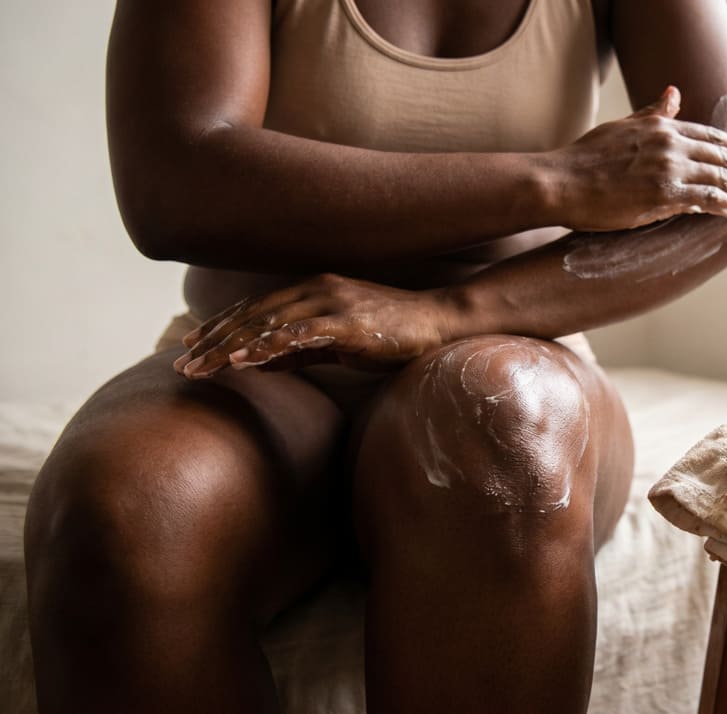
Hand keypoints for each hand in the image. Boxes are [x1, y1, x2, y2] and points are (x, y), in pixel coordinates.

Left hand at [173, 274, 446, 378]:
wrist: (440, 322)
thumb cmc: (394, 333)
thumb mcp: (339, 341)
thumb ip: (301, 349)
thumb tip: (262, 362)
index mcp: (312, 289)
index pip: (255, 308)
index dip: (220, 327)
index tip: (190, 346)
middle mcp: (316, 289)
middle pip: (253, 315)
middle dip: (214, 340)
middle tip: (182, 363)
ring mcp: (332, 304)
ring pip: (268, 325)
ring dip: (230, 347)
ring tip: (201, 368)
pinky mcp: (349, 324)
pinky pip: (299, 337)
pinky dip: (268, 347)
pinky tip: (243, 361)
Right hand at [549, 86, 726, 230]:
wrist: (560, 182)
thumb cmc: (586, 157)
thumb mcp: (623, 126)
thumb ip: (654, 112)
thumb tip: (674, 92)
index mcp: (662, 128)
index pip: (712, 137)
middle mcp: (670, 145)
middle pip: (724, 158)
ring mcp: (667, 170)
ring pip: (720, 179)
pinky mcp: (662, 196)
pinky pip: (705, 200)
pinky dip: (726, 206)